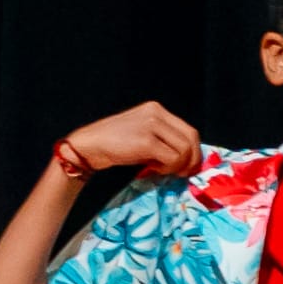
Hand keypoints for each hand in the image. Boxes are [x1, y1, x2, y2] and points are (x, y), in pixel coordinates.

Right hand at [54, 103, 202, 178]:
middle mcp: (156, 113)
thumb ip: (164, 138)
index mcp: (156, 109)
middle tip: (182, 173)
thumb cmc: (116, 144)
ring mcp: (151, 126)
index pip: (189, 130)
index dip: (195, 151)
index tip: (190, 165)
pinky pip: (172, 159)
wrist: (87, 146)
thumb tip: (190, 157)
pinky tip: (152, 168)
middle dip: (192, 160)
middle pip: (191, 139)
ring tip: (161, 169)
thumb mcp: (144, 134)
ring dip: (177, 166)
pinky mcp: (145, 141)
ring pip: (184, 150)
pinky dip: (167, 168)